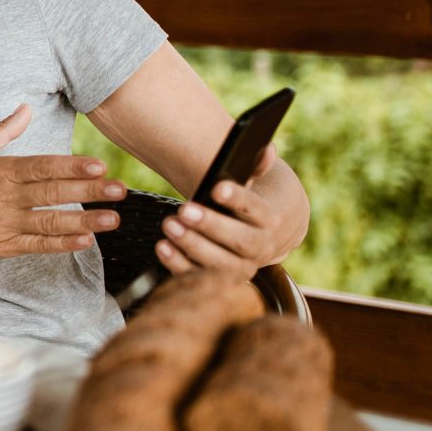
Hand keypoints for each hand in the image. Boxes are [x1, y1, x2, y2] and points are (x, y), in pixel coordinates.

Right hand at [0, 104, 128, 259]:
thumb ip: (2, 130)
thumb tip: (25, 109)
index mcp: (1, 171)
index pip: (42, 167)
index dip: (71, 167)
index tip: (98, 166)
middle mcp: (6, 197)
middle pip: (52, 192)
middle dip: (89, 191)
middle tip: (118, 190)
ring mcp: (6, 223)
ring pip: (50, 221)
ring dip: (83, 220)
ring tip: (112, 219)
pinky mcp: (3, 246)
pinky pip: (37, 245)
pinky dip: (61, 244)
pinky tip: (85, 241)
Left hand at [157, 144, 288, 277]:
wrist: (262, 236)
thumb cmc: (249, 204)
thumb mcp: (256, 185)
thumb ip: (256, 168)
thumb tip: (266, 149)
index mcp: (269, 220)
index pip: (256, 209)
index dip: (238, 199)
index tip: (217, 187)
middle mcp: (260, 248)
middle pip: (240, 240)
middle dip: (211, 225)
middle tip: (184, 210)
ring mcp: (240, 267)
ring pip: (220, 263)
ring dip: (192, 245)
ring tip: (169, 226)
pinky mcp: (219, 280)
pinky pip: (199, 276)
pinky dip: (178, 264)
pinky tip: (162, 247)